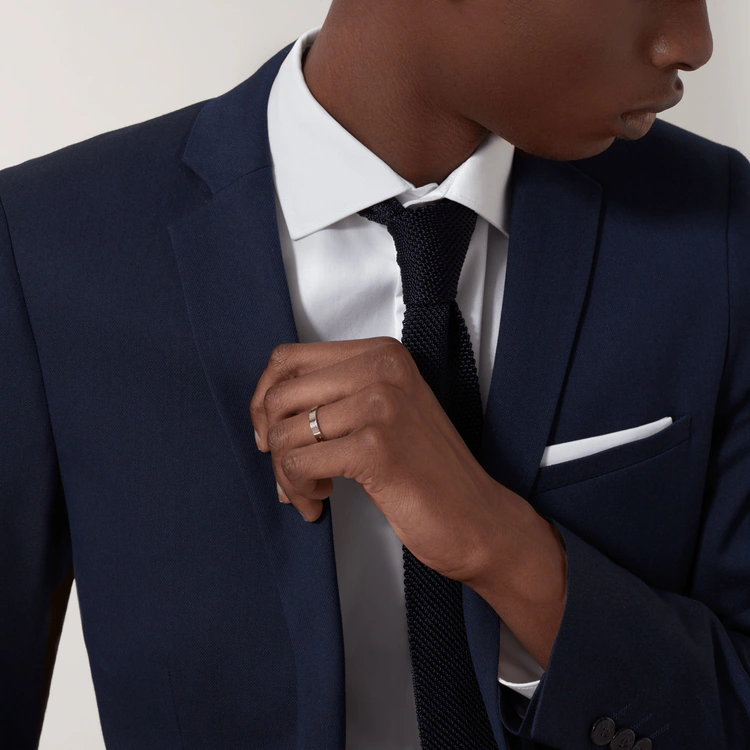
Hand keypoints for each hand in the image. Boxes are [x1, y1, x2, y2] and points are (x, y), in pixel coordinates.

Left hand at [249, 336, 526, 583]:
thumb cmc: (426, 470)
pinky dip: (298, 490)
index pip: (289, 359)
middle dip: (272, 443)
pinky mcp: (374, 447)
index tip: (271, 432)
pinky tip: (319, 503)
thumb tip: (264, 410)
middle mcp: (381, 369)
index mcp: (381, 354)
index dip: (265, 399)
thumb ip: (335, 396)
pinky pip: (299, 464)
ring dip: (286, 474)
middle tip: (291, 473)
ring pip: (285, 434)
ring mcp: (379, 405)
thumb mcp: (383, 411)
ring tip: (309, 492)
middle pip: (281, 397)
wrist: (475, 517)